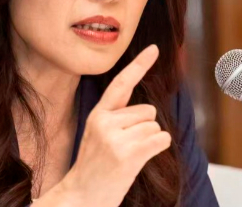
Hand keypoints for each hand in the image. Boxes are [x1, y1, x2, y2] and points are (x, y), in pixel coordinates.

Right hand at [35, 45, 170, 206]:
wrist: (81, 197)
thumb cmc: (94, 170)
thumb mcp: (98, 137)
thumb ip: (117, 120)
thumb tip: (149, 113)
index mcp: (98, 115)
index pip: (121, 84)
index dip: (139, 65)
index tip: (154, 49)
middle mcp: (105, 122)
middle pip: (148, 112)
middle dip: (145, 129)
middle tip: (125, 149)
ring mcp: (115, 138)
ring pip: (155, 127)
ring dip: (149, 143)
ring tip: (128, 157)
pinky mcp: (128, 154)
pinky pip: (160, 140)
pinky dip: (158, 149)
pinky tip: (140, 160)